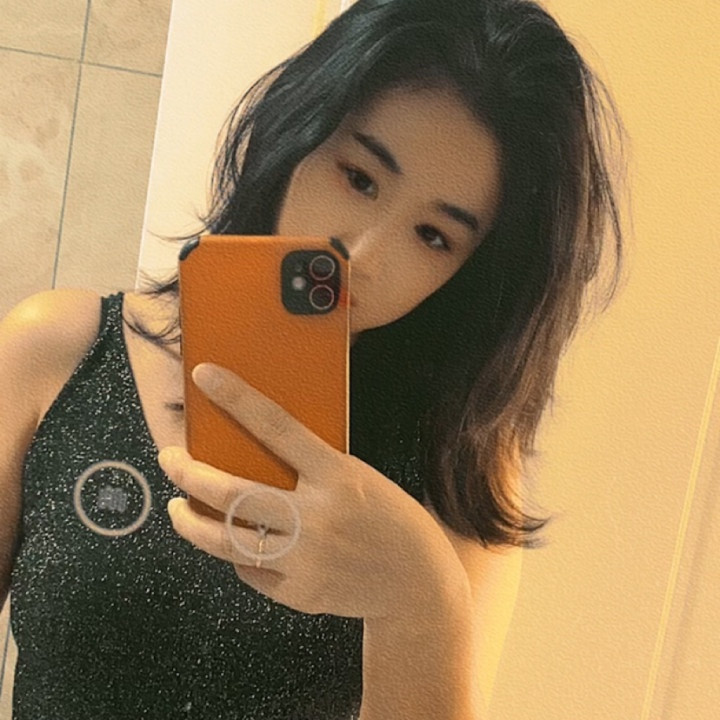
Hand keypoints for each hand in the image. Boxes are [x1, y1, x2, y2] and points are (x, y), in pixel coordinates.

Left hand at [158, 363, 463, 619]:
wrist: (418, 587)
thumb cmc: (393, 522)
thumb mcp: (361, 479)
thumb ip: (317, 470)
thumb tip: (263, 455)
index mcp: (339, 477)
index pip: (278, 427)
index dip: (238, 399)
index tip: (205, 376)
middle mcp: (318, 517)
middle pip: (234, 493)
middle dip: (190, 474)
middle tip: (169, 460)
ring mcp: (306, 560)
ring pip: (226, 541)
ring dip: (191, 524)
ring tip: (176, 510)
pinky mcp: (299, 594)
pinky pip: (250, 572)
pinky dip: (237, 556)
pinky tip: (233, 546)